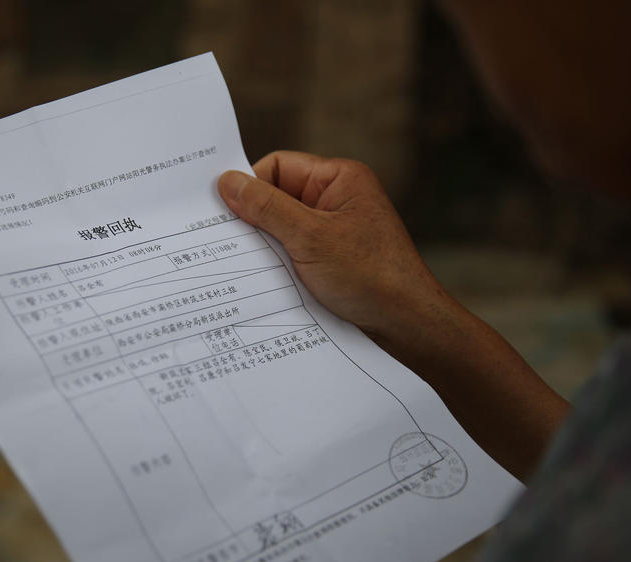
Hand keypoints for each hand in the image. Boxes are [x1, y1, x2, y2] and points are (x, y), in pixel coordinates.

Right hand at [219, 151, 568, 479]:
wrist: (407, 324)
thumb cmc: (370, 275)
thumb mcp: (309, 237)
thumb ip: (265, 208)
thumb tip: (226, 182)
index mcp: (339, 179)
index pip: (277, 167)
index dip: (250, 187)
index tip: (224, 213)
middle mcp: (337, 200)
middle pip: (276, 198)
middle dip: (254, 221)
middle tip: (225, 242)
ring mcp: (335, 232)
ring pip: (282, 230)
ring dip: (266, 247)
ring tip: (248, 266)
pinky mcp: (333, 261)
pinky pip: (294, 253)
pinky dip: (279, 265)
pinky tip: (267, 282)